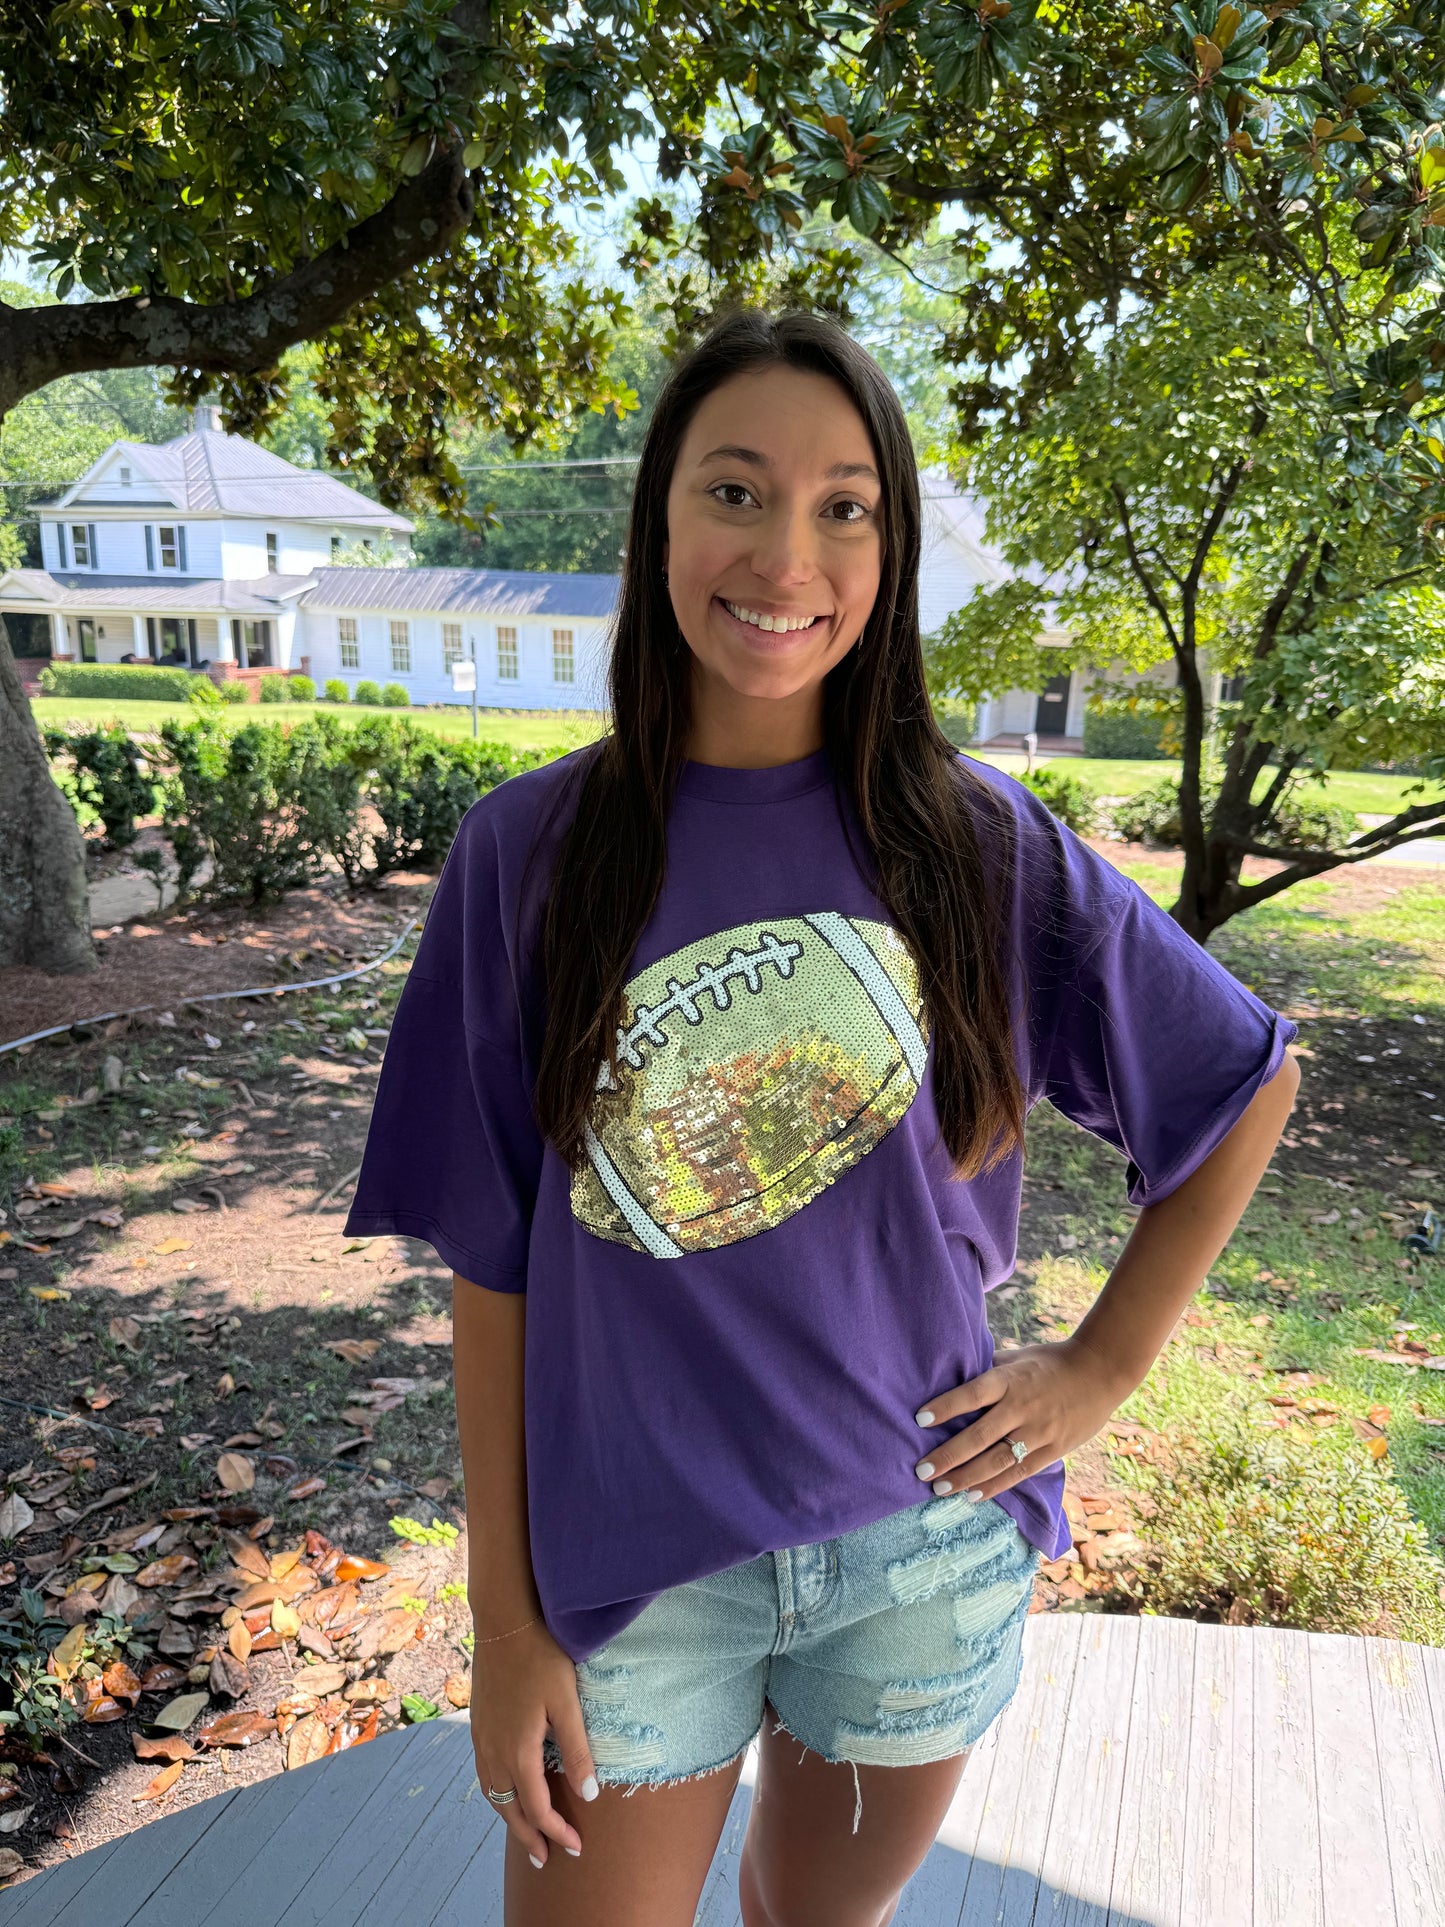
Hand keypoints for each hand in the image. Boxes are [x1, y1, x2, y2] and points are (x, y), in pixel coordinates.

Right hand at [468, 1615, 598, 1868]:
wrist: (503, 1622)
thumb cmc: (541, 1657)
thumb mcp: (566, 1701)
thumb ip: (577, 1748)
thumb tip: (589, 1794)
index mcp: (518, 1750)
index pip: (537, 1807)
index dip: (556, 1831)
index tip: (576, 1848)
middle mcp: (494, 1751)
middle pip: (509, 1809)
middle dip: (529, 1837)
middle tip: (547, 1859)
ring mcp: (481, 1738)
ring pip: (493, 1793)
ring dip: (510, 1818)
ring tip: (527, 1834)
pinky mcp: (478, 1725)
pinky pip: (485, 1774)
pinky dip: (497, 1794)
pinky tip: (507, 1790)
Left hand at [911, 1336, 1136, 1501]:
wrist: (1100, 1372)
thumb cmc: (1051, 1361)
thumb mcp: (1018, 1357)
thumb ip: (989, 1368)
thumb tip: (954, 1371)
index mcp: (1010, 1379)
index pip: (972, 1393)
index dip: (946, 1406)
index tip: (919, 1418)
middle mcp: (1022, 1406)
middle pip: (980, 1435)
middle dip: (949, 1455)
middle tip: (922, 1470)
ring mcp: (1039, 1431)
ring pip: (998, 1460)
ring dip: (967, 1477)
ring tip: (940, 1489)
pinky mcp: (1053, 1449)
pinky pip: (1019, 1472)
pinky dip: (994, 1486)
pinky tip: (972, 1495)